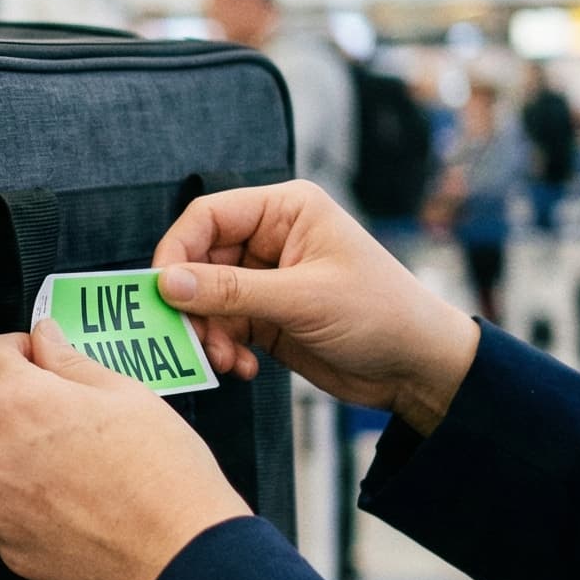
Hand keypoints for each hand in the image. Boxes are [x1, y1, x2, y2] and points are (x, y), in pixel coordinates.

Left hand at [0, 323, 248, 579]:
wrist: (180, 553)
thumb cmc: (163, 476)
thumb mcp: (125, 393)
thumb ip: (69, 360)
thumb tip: (45, 339)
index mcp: (19, 403)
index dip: (13, 348)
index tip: (34, 356)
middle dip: (12, 399)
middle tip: (61, 410)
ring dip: (16, 450)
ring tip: (72, 461)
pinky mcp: (7, 545)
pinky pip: (4, 507)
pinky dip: (26, 498)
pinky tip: (70, 498)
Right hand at [150, 179, 477, 434]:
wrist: (418, 368)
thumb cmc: (380, 314)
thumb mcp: (303, 299)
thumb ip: (231, 291)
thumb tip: (166, 284)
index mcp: (286, 211)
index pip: (207, 217)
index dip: (177, 251)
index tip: (161, 292)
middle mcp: (272, 238)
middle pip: (200, 261)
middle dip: (194, 304)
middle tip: (197, 340)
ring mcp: (267, 279)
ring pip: (206, 299)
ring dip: (208, 334)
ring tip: (226, 361)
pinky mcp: (267, 316)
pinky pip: (223, 327)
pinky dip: (224, 349)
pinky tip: (245, 368)